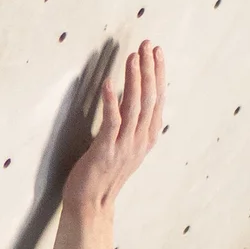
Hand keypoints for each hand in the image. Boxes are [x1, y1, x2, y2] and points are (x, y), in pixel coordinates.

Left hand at [62, 41, 165, 215]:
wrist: (91, 203)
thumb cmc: (104, 173)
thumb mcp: (124, 145)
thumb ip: (131, 123)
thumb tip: (130, 95)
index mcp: (147, 137)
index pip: (158, 99)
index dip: (158, 74)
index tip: (156, 52)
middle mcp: (140, 140)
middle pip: (150, 99)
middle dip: (150, 69)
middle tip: (148, 45)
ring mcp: (125, 146)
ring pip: (134, 107)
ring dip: (134, 79)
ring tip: (132, 57)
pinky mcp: (105, 150)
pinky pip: (112, 122)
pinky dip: (111, 100)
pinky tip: (108, 83)